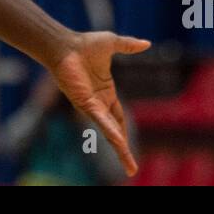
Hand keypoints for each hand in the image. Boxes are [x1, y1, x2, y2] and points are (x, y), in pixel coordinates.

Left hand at [48, 30, 149, 175]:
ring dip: (120, 148)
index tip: (127, 146)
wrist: (65, 45)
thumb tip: (147, 43)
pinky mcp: (85, 103)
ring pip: (110, 131)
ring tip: (129, 168)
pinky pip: (101, 120)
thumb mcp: (113, 43)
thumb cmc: (84, 44)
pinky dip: (111, 131)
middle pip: (115, 131)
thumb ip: (130, 46)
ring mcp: (92, 105)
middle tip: (131, 169)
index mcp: (106, 92)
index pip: (118, 117)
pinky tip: (119, 142)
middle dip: (123, 150)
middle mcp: (99, 102)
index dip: (124, 131)